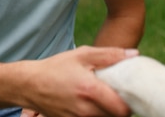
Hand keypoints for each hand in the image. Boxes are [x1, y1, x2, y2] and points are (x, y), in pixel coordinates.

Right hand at [23, 46, 137, 116]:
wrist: (30, 84)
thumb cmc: (57, 67)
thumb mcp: (83, 55)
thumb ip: (110, 55)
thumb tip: (134, 55)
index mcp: (91, 90)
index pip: (122, 109)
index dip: (130, 102)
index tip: (130, 92)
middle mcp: (85, 110)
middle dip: (121, 107)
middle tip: (120, 94)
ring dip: (109, 112)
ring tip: (106, 98)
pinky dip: (97, 114)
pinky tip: (93, 104)